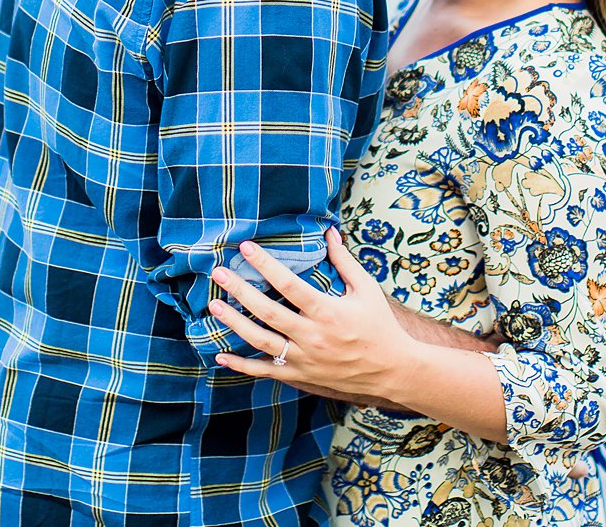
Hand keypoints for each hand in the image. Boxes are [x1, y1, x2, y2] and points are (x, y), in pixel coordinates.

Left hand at [209, 228, 412, 403]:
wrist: (391, 370)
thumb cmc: (379, 325)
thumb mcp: (366, 289)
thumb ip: (344, 261)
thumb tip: (329, 231)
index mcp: (327, 311)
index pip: (288, 284)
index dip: (265, 264)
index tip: (245, 248)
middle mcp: (311, 336)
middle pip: (267, 312)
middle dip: (239, 290)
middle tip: (218, 273)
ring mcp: (303, 359)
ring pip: (260, 341)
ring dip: (233, 323)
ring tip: (214, 305)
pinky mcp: (300, 375)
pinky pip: (265, 371)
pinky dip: (241, 366)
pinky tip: (220, 356)